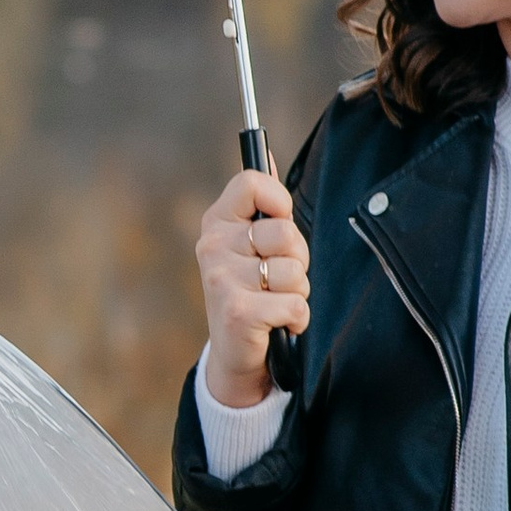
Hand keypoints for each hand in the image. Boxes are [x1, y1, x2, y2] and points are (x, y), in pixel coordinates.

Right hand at [196, 166, 309, 406]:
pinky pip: (296, 304)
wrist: (235, 355)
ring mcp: (222, 279)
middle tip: (277, 277)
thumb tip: (267, 155)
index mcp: (216, 222)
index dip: (279, 200)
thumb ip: (262, 204)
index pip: (251, 183)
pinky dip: (298, 319)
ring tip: (275, 301)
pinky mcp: (238, 311)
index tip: (280, 221)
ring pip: (294, 271)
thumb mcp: (251, 245)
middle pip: (284, 231)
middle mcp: (212, 247)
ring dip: (297, 292)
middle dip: (297, 258)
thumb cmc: (252, 292)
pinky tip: (279, 324)